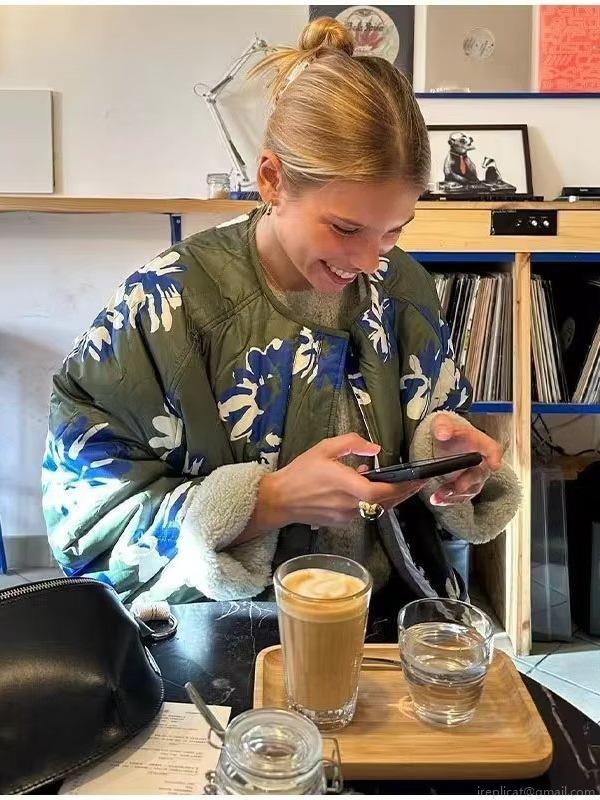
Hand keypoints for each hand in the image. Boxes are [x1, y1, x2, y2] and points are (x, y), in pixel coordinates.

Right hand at [251, 433, 425, 531]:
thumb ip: (351, 443)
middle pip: (386, 502)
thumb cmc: (301, 472)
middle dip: (404, 492)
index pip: (382, 490)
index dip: (403, 486)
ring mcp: (347, 516)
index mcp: (347, 485)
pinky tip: (370, 489)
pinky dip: (373, 501)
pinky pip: (365, 511)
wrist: (280, 500)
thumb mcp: (324, 448)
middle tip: (417, 482)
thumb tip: (375, 448)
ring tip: (398, 483)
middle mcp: (350, 504)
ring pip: (377, 508)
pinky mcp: (343, 522)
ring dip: (390, 497)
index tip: (418, 478)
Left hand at [429, 416, 502, 505]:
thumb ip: (443, 425)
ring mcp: (473, 475)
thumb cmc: (448, 430)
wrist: (441, 441)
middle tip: (457, 486)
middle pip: (480, 474)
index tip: (494, 464)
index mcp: (479, 442)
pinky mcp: (464, 486)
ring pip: (470, 489)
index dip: (495, 456)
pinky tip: (437, 499)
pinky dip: (448, 500)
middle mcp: (480, 461)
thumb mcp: (442, 422)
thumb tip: (443, 431)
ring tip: (439, 495)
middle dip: (468, 482)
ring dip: (455, 494)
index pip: (493, 449)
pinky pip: (460, 497)